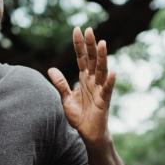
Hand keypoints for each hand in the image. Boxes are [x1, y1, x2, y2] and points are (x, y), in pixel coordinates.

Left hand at [48, 27, 116, 146]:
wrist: (89, 135)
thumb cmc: (80, 117)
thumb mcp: (66, 98)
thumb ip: (60, 83)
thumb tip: (51, 69)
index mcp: (84, 79)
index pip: (82, 58)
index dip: (79, 44)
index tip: (77, 29)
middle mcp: (93, 81)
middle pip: (92, 59)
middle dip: (90, 45)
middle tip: (89, 29)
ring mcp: (100, 90)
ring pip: (101, 70)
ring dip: (102, 57)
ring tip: (102, 43)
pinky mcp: (104, 101)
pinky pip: (107, 90)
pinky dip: (110, 82)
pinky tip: (113, 73)